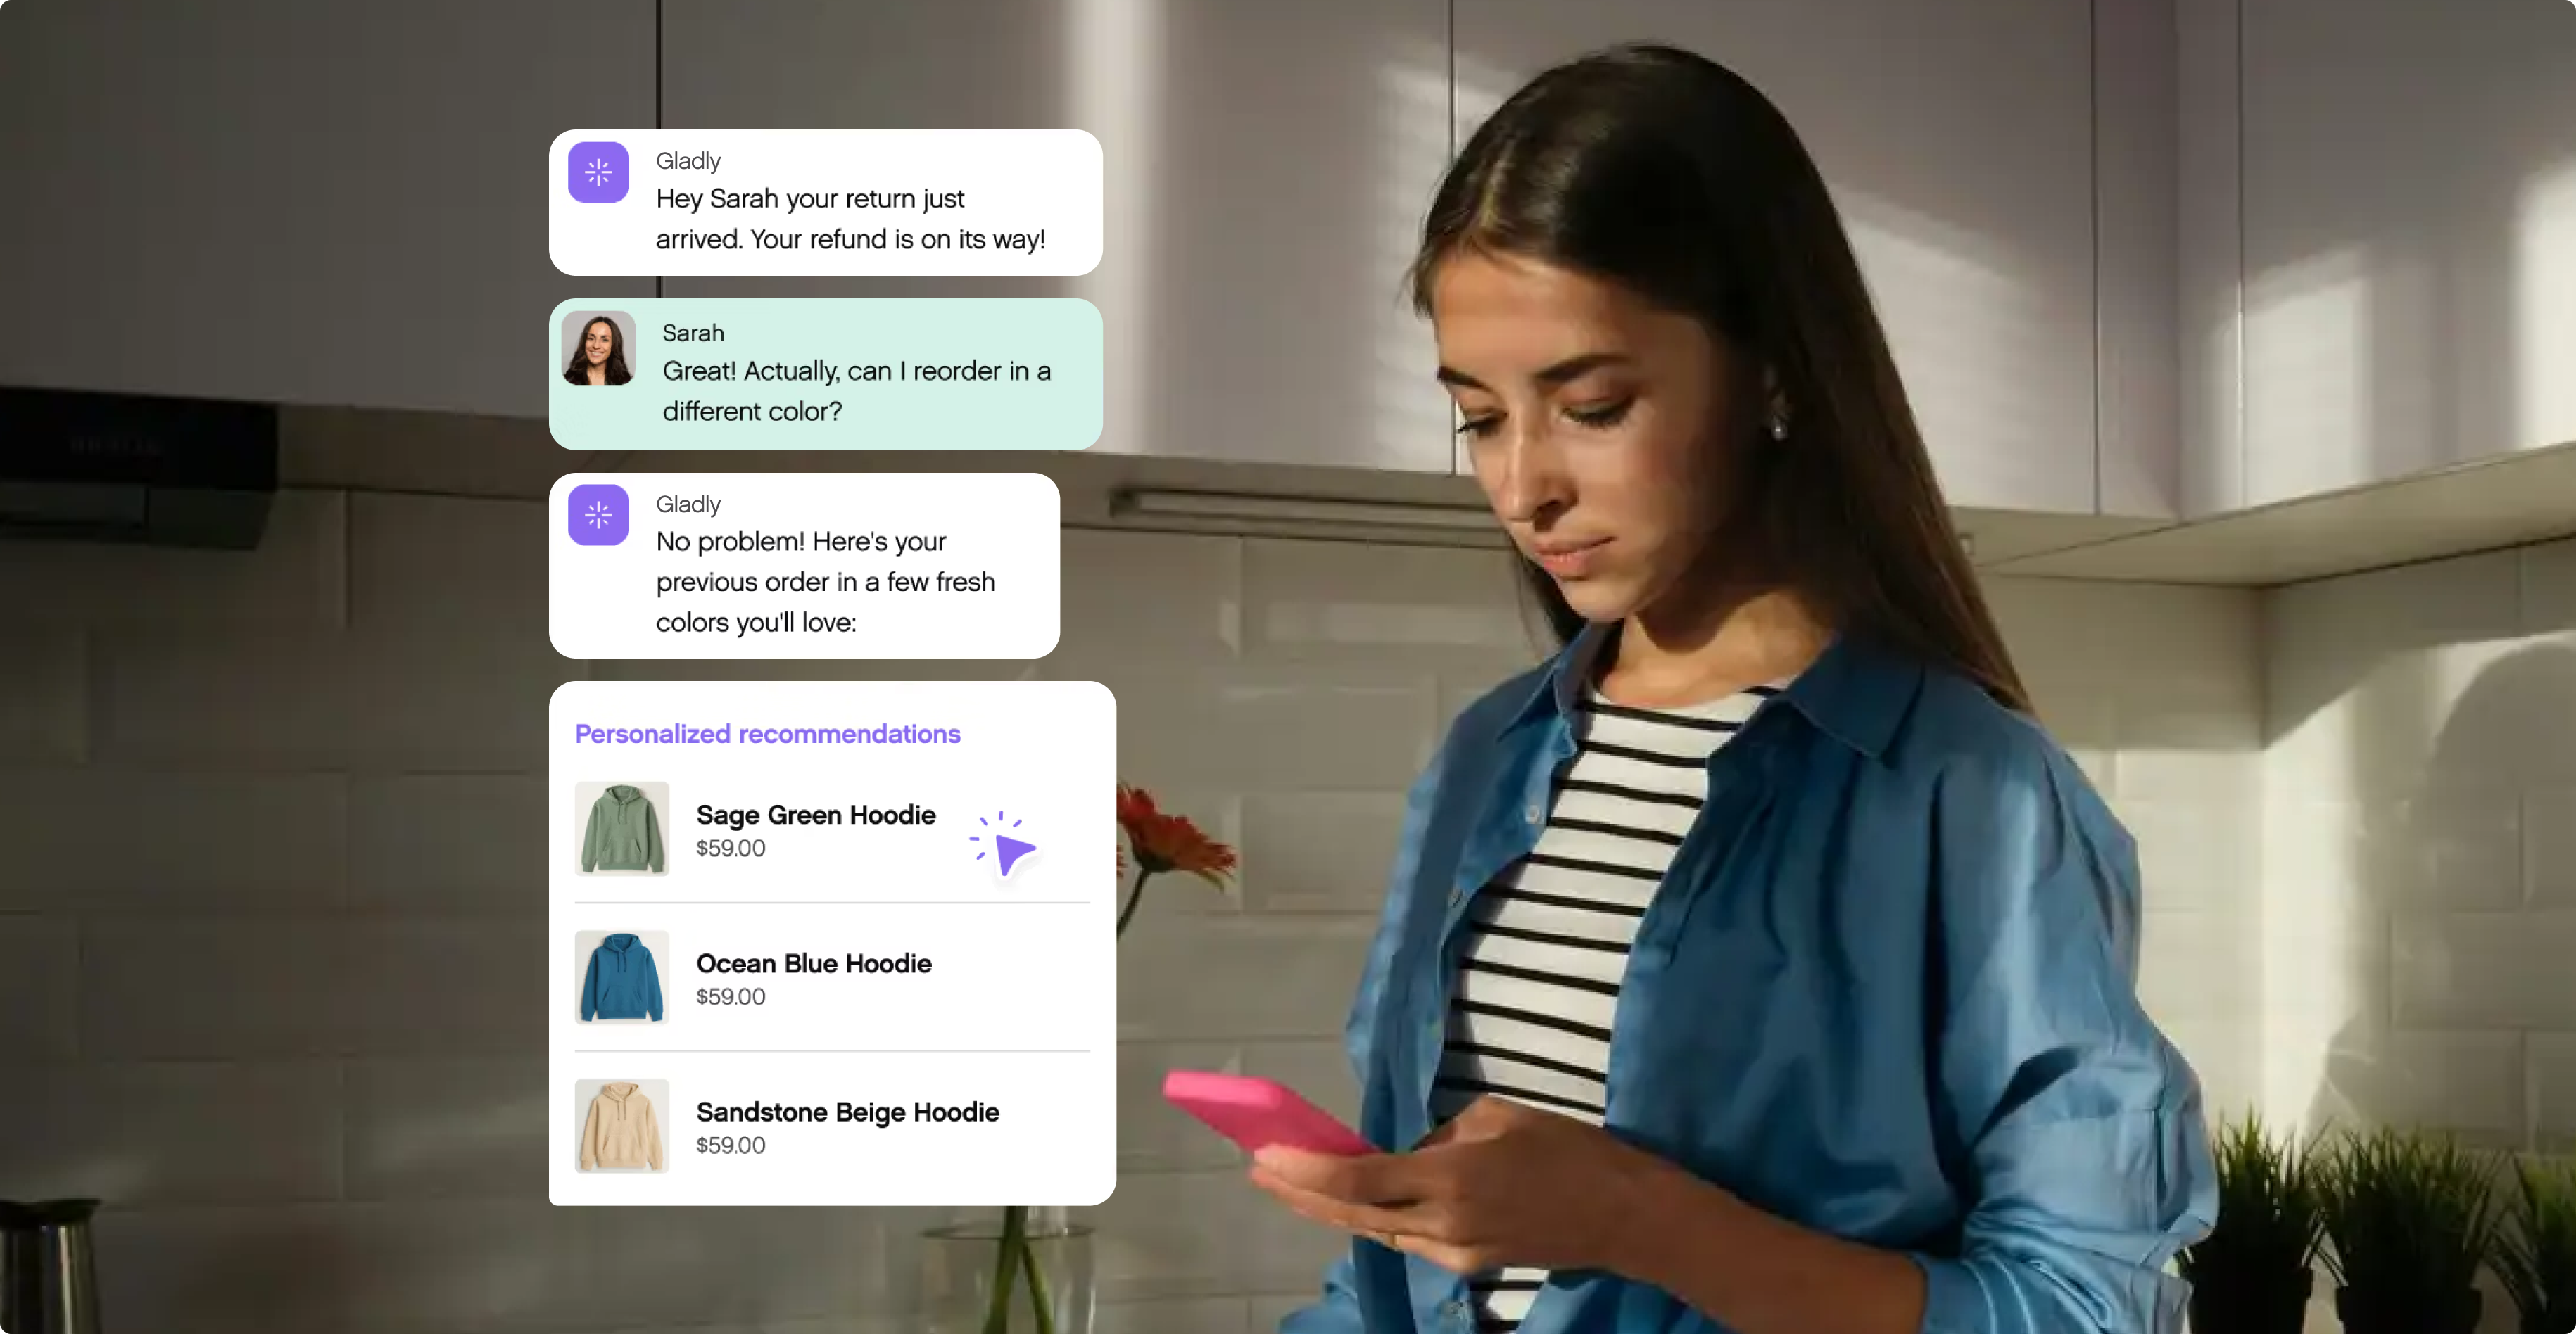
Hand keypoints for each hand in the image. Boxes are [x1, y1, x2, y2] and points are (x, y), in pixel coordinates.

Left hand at [1246, 1095, 1676, 1275]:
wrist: (1624, 1217)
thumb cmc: (1569, 1152)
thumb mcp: (1499, 1116)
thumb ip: (1442, 1133)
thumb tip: (1412, 1151)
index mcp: (1449, 1179)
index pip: (1358, 1179)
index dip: (1305, 1170)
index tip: (1265, 1154)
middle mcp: (1441, 1224)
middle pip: (1353, 1213)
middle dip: (1300, 1193)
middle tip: (1259, 1170)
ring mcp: (1454, 1252)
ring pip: (1377, 1229)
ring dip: (1333, 1206)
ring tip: (1291, 1182)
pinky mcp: (1468, 1264)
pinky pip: (1408, 1237)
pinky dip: (1375, 1215)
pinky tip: (1355, 1198)